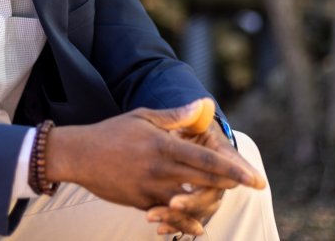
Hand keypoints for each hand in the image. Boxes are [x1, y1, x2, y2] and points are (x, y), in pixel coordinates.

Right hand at [45, 100, 263, 223]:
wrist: (80, 155)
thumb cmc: (113, 132)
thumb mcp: (144, 117)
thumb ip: (174, 116)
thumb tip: (200, 106)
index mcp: (165, 146)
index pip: (207, 160)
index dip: (234, 169)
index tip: (254, 177)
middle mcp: (162, 169)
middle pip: (205, 181)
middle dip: (231, 184)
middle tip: (253, 185)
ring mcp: (152, 189)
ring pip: (190, 202)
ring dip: (210, 203)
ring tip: (226, 202)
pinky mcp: (142, 203)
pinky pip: (169, 217)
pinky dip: (184, 224)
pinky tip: (198, 228)